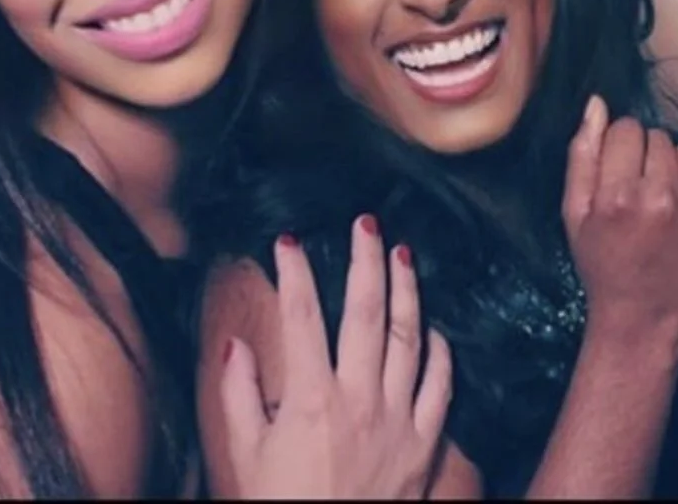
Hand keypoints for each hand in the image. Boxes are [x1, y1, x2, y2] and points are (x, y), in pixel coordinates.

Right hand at [220, 217, 453, 498]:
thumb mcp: (246, 456)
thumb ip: (239, 397)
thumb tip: (236, 345)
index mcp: (309, 398)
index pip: (300, 316)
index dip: (294, 272)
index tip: (288, 241)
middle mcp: (358, 398)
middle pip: (366, 311)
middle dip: (366, 260)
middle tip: (366, 222)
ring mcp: (396, 417)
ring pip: (409, 337)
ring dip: (408, 291)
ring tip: (404, 254)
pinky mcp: (423, 441)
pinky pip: (440, 385)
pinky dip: (441, 352)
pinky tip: (435, 328)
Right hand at [562, 96, 677, 352]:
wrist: (642, 320)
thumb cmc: (601, 264)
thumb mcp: (574, 213)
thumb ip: (582, 155)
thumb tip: (597, 104)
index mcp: (619, 196)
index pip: (627, 129)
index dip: (618, 147)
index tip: (615, 172)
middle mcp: (663, 199)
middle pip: (658, 137)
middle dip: (645, 156)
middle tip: (636, 190)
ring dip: (672, 168)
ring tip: (660, 201)